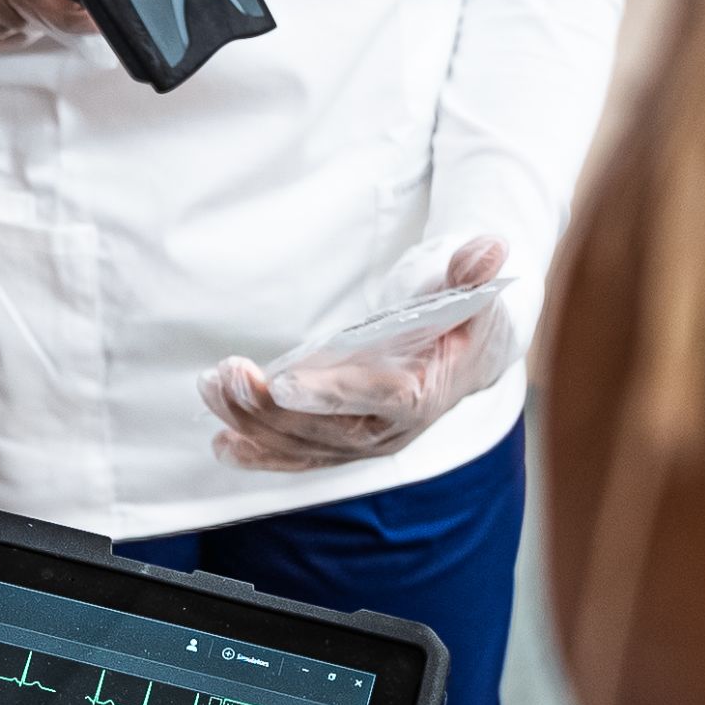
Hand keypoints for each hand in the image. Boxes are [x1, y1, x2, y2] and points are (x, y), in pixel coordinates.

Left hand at [202, 236, 523, 472]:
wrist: (466, 357)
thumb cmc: (461, 319)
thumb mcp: (471, 289)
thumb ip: (474, 272)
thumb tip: (493, 248)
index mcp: (426, 393)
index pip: (379, 398)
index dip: (332, 393)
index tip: (284, 382)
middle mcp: (393, 430)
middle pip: (326, 430)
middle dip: (271, 408)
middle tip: (227, 375)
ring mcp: (364, 443)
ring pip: (302, 444)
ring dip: (252, 422)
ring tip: (212, 388)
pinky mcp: (341, 445)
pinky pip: (297, 456)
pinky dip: (259, 452)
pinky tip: (222, 442)